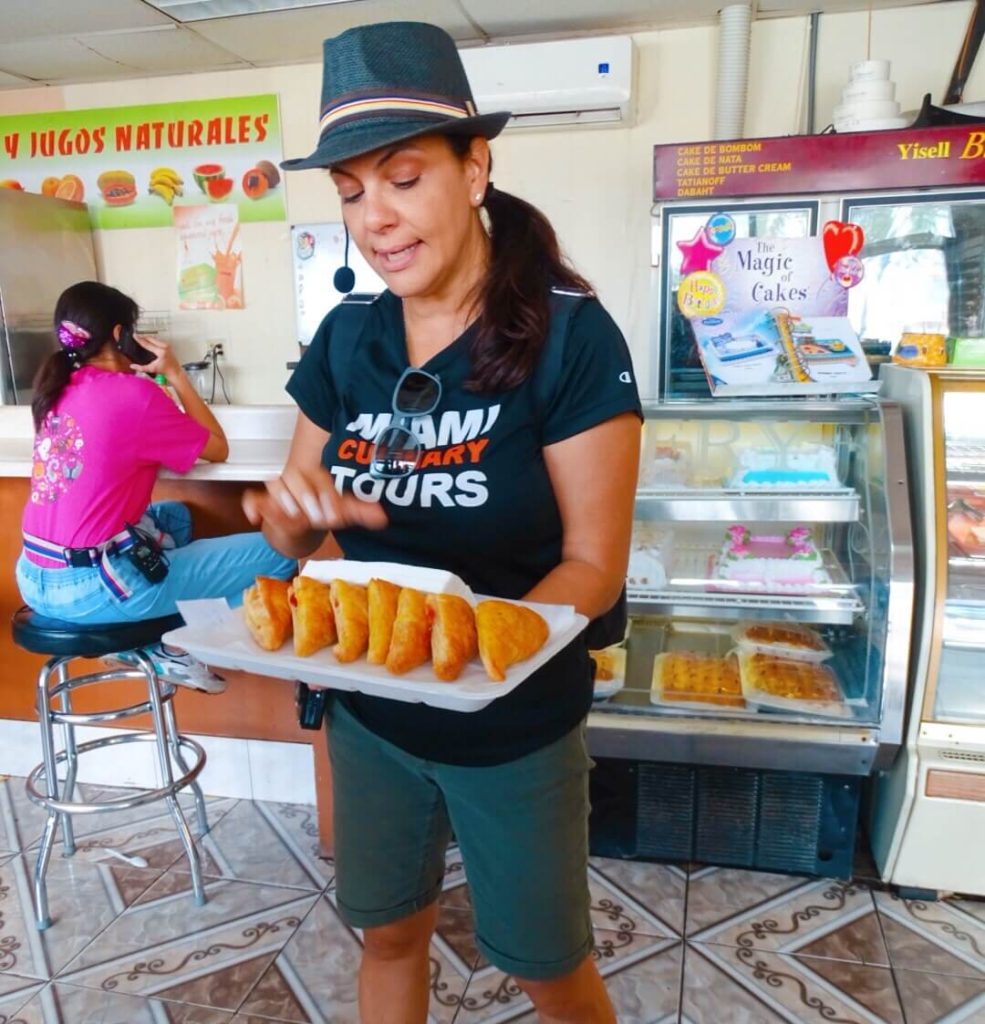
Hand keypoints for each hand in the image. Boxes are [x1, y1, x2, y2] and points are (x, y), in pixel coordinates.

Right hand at [131, 333, 182, 382]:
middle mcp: (165, 347)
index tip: (135, 335)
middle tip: (136, 336)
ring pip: (154, 338)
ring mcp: (167, 345)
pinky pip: (158, 340)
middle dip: (143, 337)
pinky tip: (148, 341)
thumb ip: (141, 368)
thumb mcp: (152, 369)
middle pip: (151, 338)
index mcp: (161, 352)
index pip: (147, 344)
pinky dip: (152, 340)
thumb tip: (133, 366)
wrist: (174, 371)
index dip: (139, 339)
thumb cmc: (165, 370)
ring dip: (147, 338)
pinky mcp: (168, 345)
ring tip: (141, 338)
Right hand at [243, 463, 387, 539]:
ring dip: (284, 500)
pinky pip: (253, 499)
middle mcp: (297, 481)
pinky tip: (256, 518)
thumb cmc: (321, 510)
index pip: (320, 479)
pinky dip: (253, 506)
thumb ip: (360, 512)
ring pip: (276, 485)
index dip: (327, 495)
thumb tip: (383, 518)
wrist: (299, 520)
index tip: (336, 515)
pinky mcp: (264, 504)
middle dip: (307, 498)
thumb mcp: (341, 510)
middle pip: (296, 478)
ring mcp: (279, 492)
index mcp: (316, 477)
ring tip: (296, 516)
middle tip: (318, 516)